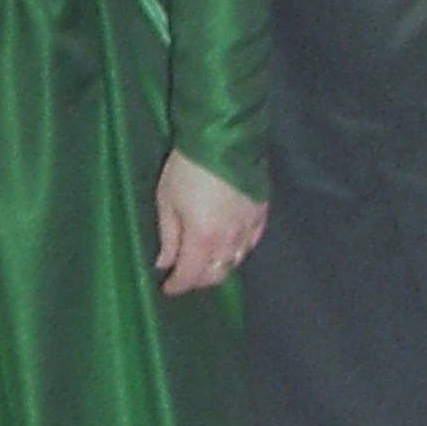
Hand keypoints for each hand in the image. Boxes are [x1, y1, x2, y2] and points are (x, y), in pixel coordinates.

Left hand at [154, 152, 266, 293]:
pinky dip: (239, 250)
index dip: (177, 286)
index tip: (167, 288)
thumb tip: (164, 263)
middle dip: (198, 280)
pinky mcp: (261, 214)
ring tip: (205, 261)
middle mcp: (229, 240)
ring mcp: (249, 228)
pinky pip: (252, 243)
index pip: (191, 275)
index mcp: (202, 238)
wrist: (223, 137)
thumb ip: (167, 236)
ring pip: (235, 261)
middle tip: (184, 275)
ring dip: (219, 266)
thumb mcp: (166, 199)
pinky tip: (230, 246)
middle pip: (216, 274)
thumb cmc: (186, 166)